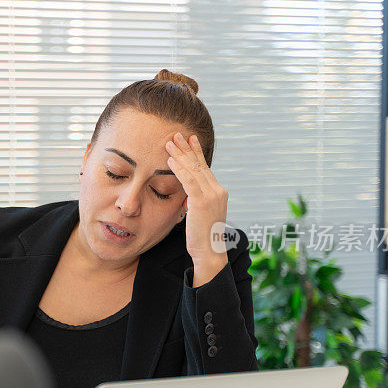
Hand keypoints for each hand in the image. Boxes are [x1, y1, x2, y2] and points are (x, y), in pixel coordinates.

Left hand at [165, 132, 228, 285]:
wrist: (209, 252)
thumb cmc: (200, 237)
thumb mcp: (198, 214)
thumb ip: (194, 201)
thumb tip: (185, 195)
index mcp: (218, 192)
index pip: (205, 168)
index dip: (196, 153)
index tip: (190, 140)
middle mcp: (218, 191)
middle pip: (199, 165)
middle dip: (187, 149)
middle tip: (176, 134)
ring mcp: (211, 196)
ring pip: (193, 170)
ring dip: (180, 155)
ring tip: (169, 143)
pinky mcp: (202, 202)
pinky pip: (189, 181)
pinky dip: (179, 170)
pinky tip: (170, 161)